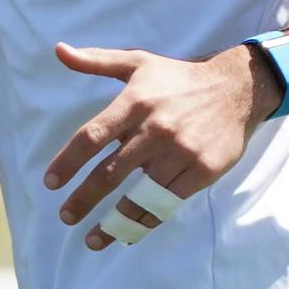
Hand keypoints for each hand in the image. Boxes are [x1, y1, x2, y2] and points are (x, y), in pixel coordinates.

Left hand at [43, 42, 259, 250]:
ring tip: (93, 238)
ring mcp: (180, 152)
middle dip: (83, 199)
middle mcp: (156, 129)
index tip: (50, 183)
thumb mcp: (138, 63)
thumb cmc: (179, 78)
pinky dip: (146, 221)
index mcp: (135, 103)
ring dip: (114, 221)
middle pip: (110, 173)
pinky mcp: (201, 171)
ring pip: (139, 195)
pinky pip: (167, 203)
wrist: (237, 89)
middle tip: (66, 216)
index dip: (68, 162)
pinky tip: (129, 231)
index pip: (92, 137)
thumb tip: (59, 51)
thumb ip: (96, 61)